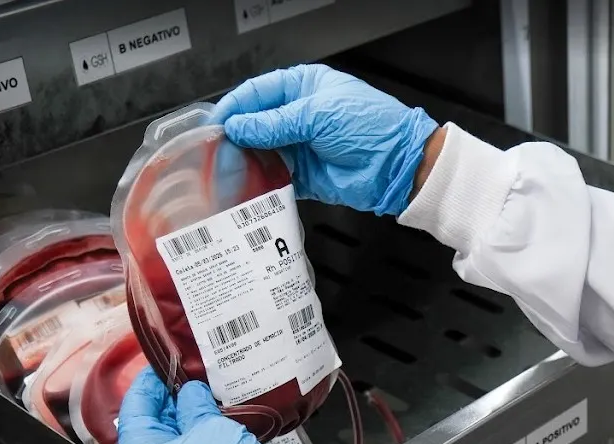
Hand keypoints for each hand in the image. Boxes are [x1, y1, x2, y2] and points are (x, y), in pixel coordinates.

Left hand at [115, 368, 285, 443]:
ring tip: (209, 399)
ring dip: (187, 421)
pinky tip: (216, 426)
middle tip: (194, 378)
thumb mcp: (210, 427)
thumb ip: (194, 403)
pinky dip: (195, 441)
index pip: (135, 403)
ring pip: (168, 443)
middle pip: (150, 424)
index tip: (168, 361)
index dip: (153, 379)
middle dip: (172, 400)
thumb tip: (190, 392)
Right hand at [212, 64, 439, 216]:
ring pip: (263, 152)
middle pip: (256, 124)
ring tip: (226, 169)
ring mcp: (303, 146)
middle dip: (236, 136)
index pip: (258, 92)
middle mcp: (300, 116)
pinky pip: (278, 179)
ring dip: (245, 161)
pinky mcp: (307, 176)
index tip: (216, 122)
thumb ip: (274, 123)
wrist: (398, 164)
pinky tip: (248, 186)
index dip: (235, 106)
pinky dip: (262, 183)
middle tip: (215, 149)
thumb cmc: (370, 127)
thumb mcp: (316, 115)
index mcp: (304, 88)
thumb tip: (238, 127)